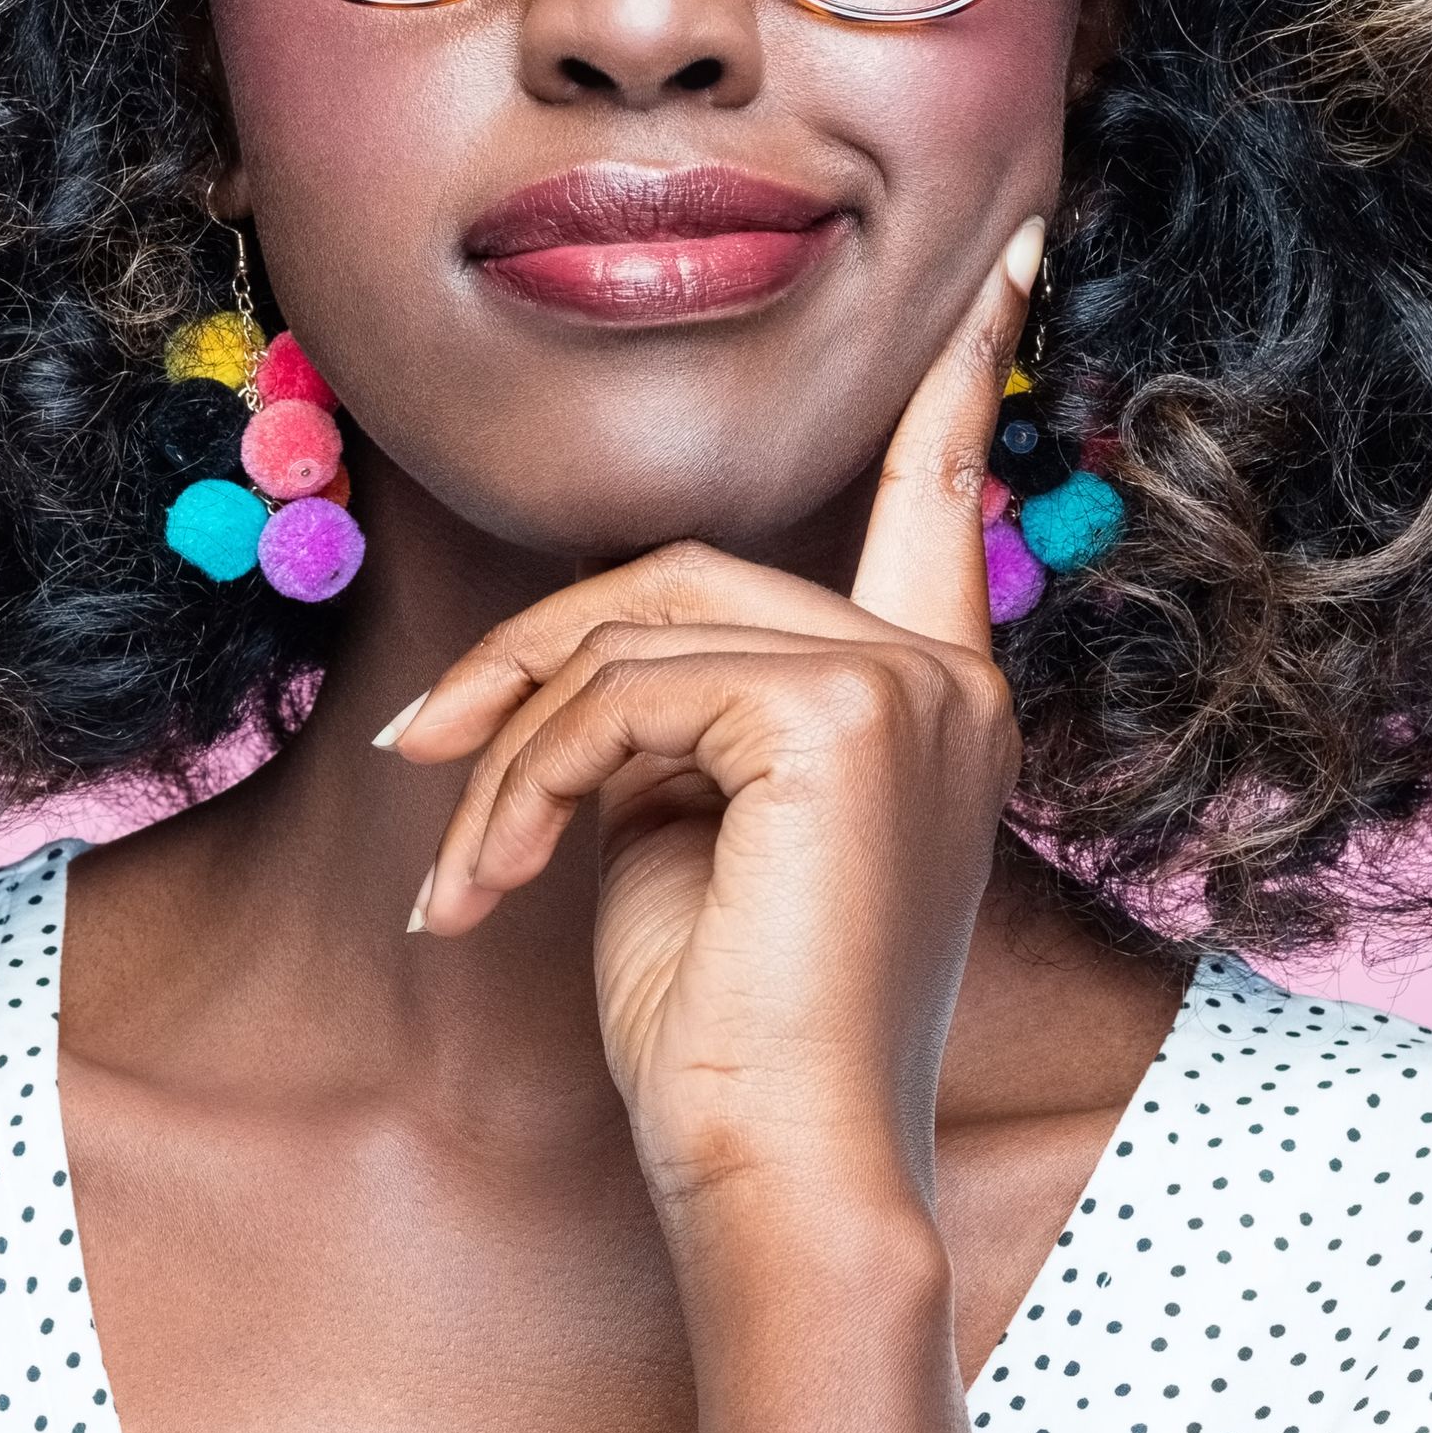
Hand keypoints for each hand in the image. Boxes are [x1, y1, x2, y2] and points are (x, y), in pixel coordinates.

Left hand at [386, 218, 1046, 1248]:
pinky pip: (620, 696)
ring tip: (459, 872)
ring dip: (508, 748)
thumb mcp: (694, 843)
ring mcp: (902, 691)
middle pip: (684, 575)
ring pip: (636, 635)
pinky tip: (486, 888)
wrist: (782, 1176)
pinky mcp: (836, 715)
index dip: (962, 376)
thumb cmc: (733, 1049)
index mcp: (933, 705)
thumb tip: (582, 677)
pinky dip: (523, 783)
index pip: (938, 503)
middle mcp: (943, 682)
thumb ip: (679, 723)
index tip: (1006, 256)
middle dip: (534, 662)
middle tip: (425, 761)